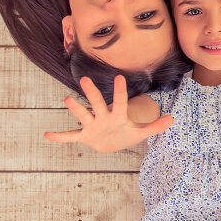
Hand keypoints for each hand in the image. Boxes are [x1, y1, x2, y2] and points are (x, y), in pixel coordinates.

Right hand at [44, 75, 172, 151]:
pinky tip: (47, 135)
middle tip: (84, 79)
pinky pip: (71, 136)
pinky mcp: (85, 136)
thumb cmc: (126, 134)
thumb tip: (173, 119)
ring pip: (83, 116)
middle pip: (97, 103)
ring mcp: (93, 125)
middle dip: (92, 93)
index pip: (120, 102)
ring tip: (68, 99)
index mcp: (118, 115)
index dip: (120, 91)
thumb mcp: (141, 132)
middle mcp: (103, 116)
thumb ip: (155, 126)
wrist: (113, 143)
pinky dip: (60, 137)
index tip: (119, 77)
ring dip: (76, 109)